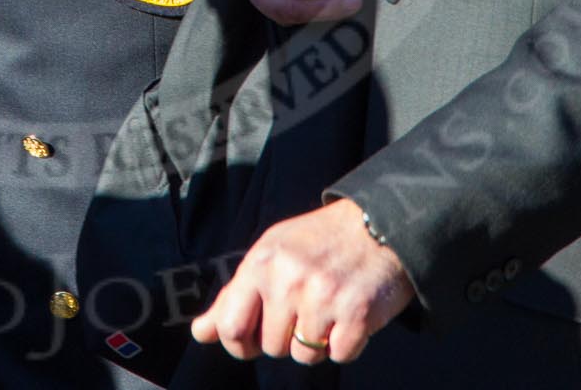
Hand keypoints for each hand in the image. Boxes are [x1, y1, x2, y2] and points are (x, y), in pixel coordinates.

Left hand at [192, 198, 414, 362]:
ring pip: (305, 356)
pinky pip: (339, 356)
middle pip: (272, 348)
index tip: (254, 339)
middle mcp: (289, 280)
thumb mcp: (270, 255)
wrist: (379, 224)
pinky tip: (349, 313)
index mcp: (261, 263)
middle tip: (305, 307)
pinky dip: (345, 343)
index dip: (239, 344)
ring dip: (317, 341)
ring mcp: (323, 298)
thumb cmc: (318, 242)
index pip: (230, 327)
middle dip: (286, 338)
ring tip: (328, 307)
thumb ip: (234, 296)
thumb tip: (200, 333)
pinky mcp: (357, 315)